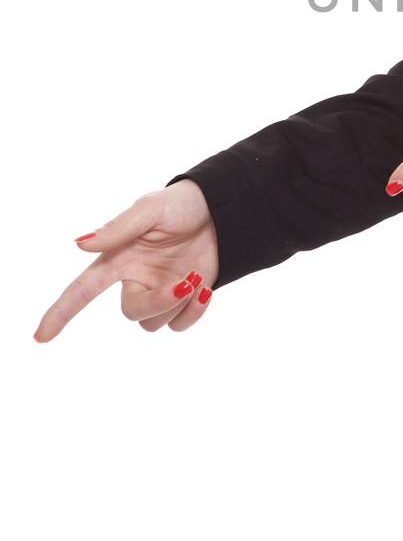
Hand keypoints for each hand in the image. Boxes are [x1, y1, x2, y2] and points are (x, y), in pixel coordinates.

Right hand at [34, 179, 220, 342]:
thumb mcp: (150, 209)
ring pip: (155, 323)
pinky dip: (193, 312)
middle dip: (158, 303)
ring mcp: (159, 290)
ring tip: (196, 277)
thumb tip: (80, 244)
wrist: (224, 210)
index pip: (83, 289)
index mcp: (119, 258)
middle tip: (186, 282)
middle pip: (131, 312)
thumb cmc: (182, 204)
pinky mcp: (183, 299)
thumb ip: (117, 228)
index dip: (61, 312)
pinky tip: (204, 289)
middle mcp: (136, 278)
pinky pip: (178, 325)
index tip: (41, 336)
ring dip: (178, 303)